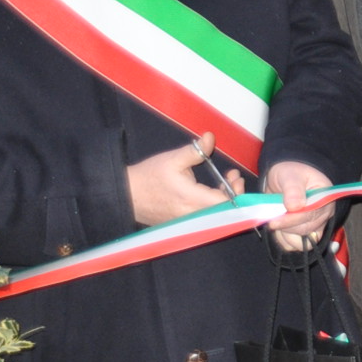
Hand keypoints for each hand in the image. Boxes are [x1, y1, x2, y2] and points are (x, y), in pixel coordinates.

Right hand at [127, 132, 241, 226]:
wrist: (125, 195)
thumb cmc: (148, 176)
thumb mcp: (172, 159)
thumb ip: (195, 150)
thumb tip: (211, 137)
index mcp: (191, 199)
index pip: (224, 203)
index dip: (235, 191)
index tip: (234, 176)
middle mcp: (191, 216)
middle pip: (223, 211)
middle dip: (233, 193)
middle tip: (233, 177)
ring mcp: (186, 223)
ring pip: (214, 215)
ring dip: (223, 199)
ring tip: (223, 182)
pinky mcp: (181, 225)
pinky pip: (203, 218)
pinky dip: (211, 206)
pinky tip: (209, 193)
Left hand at [263, 160, 335, 251]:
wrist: (285, 177)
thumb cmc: (290, 173)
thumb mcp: (290, 176)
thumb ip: (293, 190)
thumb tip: (294, 206)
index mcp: (325, 197)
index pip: (311, 215)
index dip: (291, 220)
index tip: (274, 222)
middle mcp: (323, 213)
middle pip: (306, 230)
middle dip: (286, 226)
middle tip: (271, 219)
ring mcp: (315, 224)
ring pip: (301, 241)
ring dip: (285, 234)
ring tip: (276, 222)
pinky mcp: (305, 232)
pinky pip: (295, 244)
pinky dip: (285, 240)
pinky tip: (279, 229)